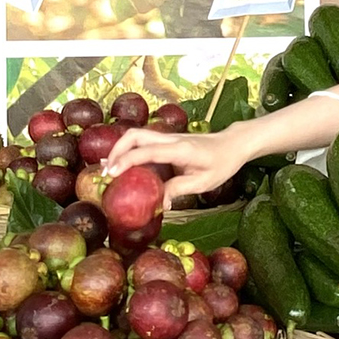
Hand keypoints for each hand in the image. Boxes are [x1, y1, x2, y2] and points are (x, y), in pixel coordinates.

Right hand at [103, 126, 248, 206]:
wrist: (232, 144)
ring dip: (119, 149)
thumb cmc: (221, 163)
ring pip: (136, 135)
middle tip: (106, 173)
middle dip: (116, 151)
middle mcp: (170, 139)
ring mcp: (167, 138)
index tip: (111, 174)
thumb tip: (159, 203)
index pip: (148, 151)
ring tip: (108, 170)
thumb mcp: (203, 182)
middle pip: (135, 135)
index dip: (127, 161)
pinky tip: (120, 164)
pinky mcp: (166, 141)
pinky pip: (143, 141)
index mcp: (180, 149)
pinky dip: (128, 150)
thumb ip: (179, 189)